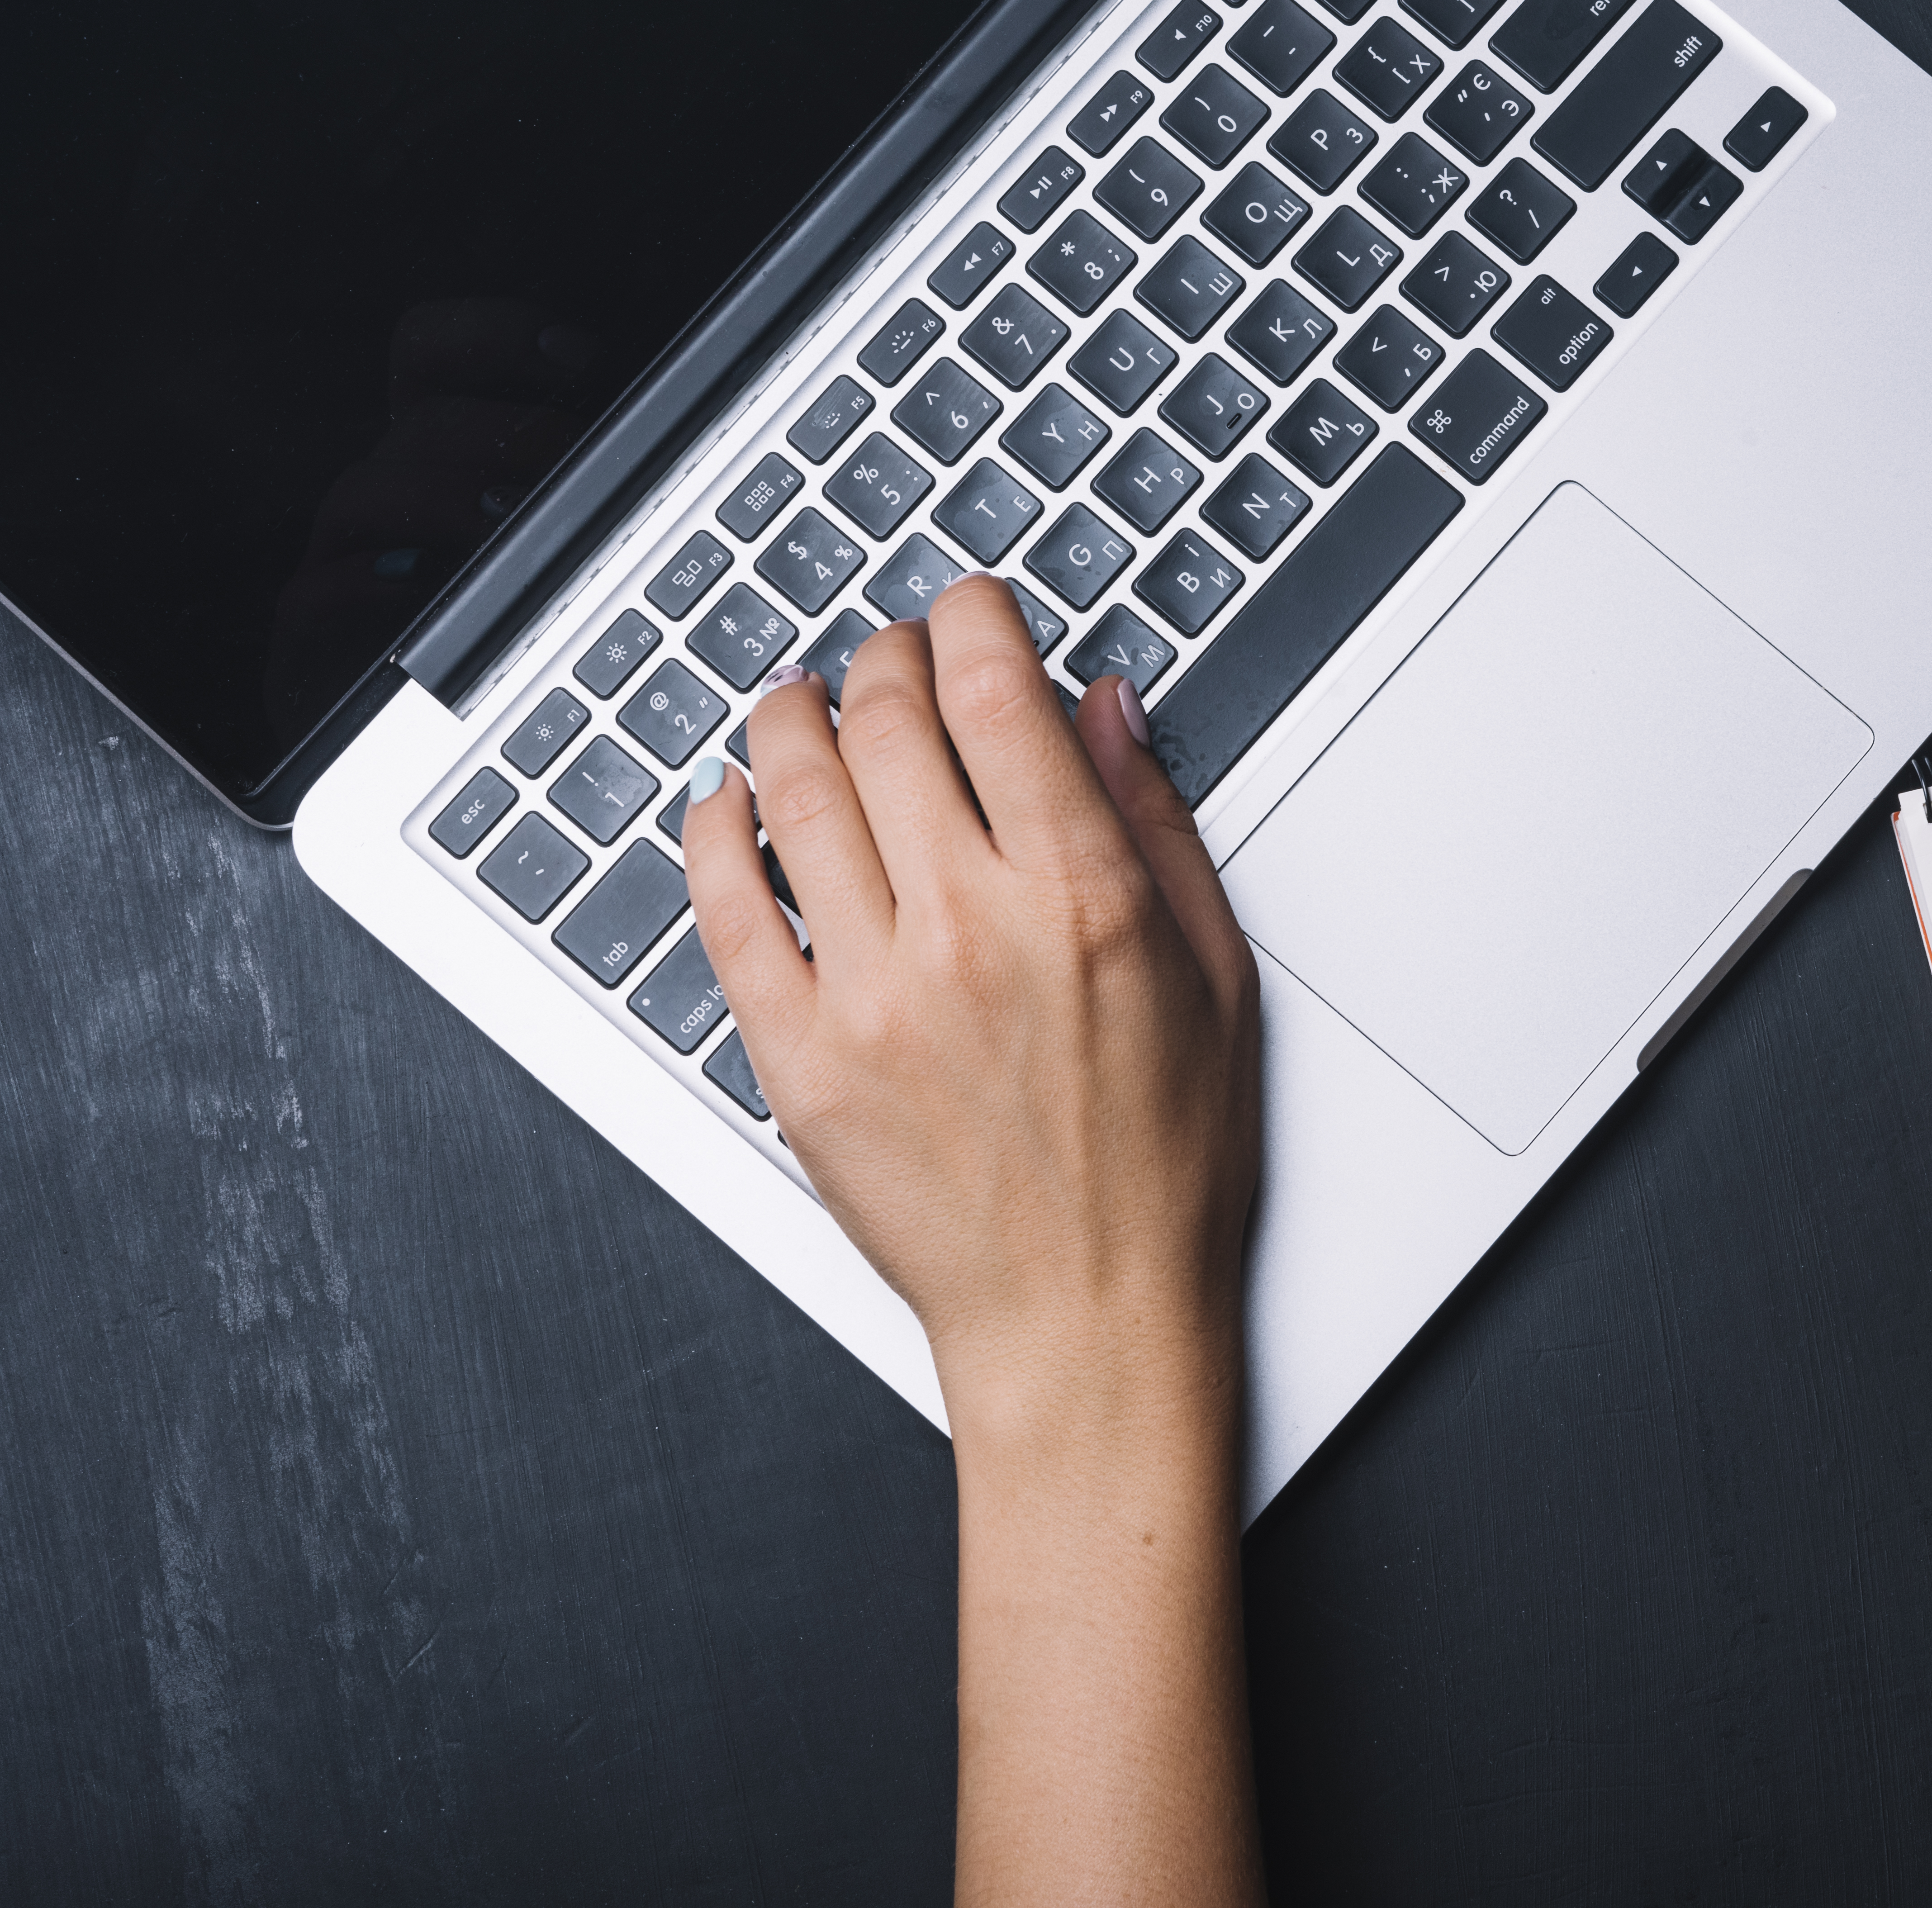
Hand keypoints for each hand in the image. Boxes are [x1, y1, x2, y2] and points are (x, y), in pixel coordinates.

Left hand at [681, 570, 1265, 1905]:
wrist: (1086, 1324)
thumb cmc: (1165, 1169)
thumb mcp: (1214, 977)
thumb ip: (1153, 826)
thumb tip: (1102, 708)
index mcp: (1081, 901)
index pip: (996, 697)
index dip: (970, 621)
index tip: (966, 608)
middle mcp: (967, 930)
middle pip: (888, 724)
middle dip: (884, 658)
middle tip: (888, 654)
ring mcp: (870, 994)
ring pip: (793, 793)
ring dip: (789, 718)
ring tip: (798, 701)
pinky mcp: (799, 1060)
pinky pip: (725, 909)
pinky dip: (717, 831)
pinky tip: (729, 804)